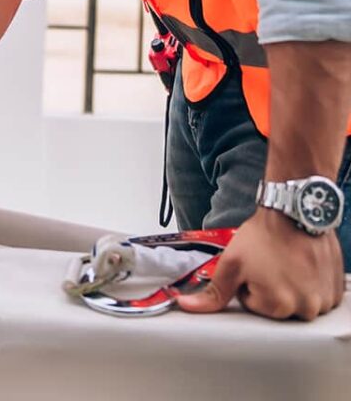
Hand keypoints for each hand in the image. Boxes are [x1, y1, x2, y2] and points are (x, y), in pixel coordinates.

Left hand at [176, 208, 345, 319]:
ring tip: (287, 262)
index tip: (254, 266)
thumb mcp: (231, 263)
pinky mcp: (336, 290)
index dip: (248, 283)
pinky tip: (303, 264)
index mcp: (278, 307)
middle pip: (277, 307)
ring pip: (298, 301)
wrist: (293, 212)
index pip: (254, 305)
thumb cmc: (263, 236)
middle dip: (269, 287)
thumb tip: (186, 306)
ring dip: (292, 285)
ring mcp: (324, 300)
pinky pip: (319, 295)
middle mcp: (305, 309)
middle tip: (270, 263)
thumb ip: (213, 291)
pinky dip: (310, 283)